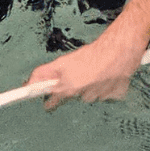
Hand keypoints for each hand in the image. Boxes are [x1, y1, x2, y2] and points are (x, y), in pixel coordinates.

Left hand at [25, 34, 144, 108]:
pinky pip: (107, 95)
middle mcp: (81, 95)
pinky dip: (107, 88)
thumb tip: (30, 82)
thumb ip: (46, 72)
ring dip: (91, 87)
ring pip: (90, 96)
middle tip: (78, 76)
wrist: (119, 48)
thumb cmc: (93, 53)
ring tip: (96, 72)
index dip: (49, 102)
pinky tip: (108, 76)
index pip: (51, 103)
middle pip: (73, 97)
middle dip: (73, 89)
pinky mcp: (114, 95)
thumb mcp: (65, 61)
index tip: (46, 103)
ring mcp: (99, 96)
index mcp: (68, 87)